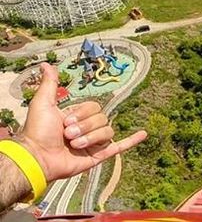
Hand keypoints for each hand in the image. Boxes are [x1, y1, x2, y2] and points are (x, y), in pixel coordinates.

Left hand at [19, 63, 146, 181]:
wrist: (38, 157)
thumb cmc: (38, 132)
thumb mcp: (43, 103)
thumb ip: (50, 84)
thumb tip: (46, 65)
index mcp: (77, 116)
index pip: (94, 107)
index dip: (82, 113)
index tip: (64, 121)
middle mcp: (87, 129)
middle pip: (102, 118)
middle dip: (85, 126)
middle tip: (68, 134)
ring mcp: (93, 142)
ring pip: (107, 131)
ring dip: (91, 137)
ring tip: (74, 145)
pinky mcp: (98, 155)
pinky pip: (120, 146)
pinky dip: (132, 140)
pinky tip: (143, 134)